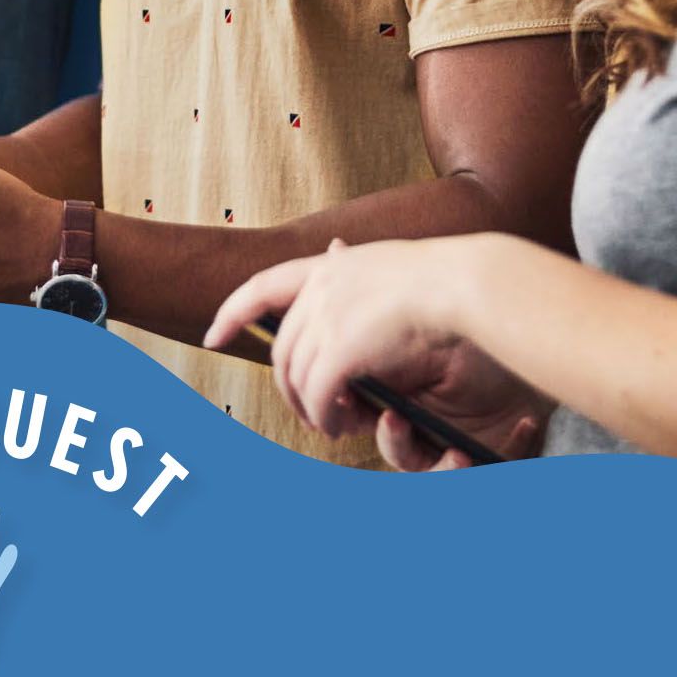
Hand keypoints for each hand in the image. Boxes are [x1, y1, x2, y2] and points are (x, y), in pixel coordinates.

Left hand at [207, 239, 547, 466]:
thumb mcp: (384, 265)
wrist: (463, 284)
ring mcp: (327, 318)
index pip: (261, 286)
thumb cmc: (439, 279)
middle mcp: (319, 289)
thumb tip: (334, 251)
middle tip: (303, 410)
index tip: (212, 333)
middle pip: (282, 347)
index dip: (233, 311)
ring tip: (327, 425)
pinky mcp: (340, 350)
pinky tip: (337, 425)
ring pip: (296, 376)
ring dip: (308, 408)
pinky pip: (317, 394)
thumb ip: (354, 271)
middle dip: (286, 385)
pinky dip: (323, 415)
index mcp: (327, 267)